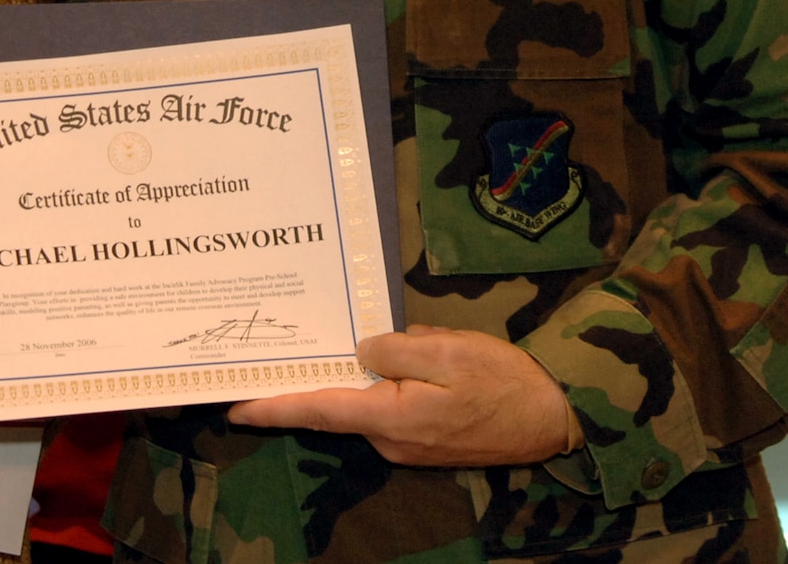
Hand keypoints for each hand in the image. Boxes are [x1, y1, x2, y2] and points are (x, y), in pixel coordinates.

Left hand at [226, 324, 577, 466]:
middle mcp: (390, 439)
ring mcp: (407, 444)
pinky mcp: (423, 440)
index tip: (233, 407)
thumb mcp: (448, 350)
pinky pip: (385, 409)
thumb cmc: (503, 382)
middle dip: (302, 385)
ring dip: (347, 379)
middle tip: (266, 356)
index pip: (317, 411)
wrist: (553, 420)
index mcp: (390, 417)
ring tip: (322, 342)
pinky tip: (376, 358)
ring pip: (362, 405)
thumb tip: (361, 350)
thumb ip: (396, 349)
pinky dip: (373, 387)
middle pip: (334, 408)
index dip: (272, 408)